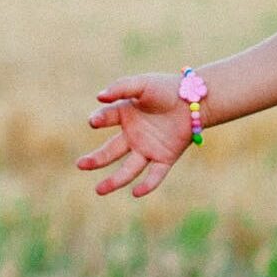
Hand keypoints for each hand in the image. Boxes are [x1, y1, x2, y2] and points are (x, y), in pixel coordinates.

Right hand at [76, 72, 196, 197]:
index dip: (99, 120)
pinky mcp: (165, 158)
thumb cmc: (167, 89)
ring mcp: (148, 148)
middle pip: (111, 151)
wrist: (196, 99)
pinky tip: (136, 192)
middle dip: (96, 159)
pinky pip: (154, 175)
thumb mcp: (143, 84)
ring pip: (128, 169)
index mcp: (125, 115)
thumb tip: (99, 96)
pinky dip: (147, 184)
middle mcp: (133, 135)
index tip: (94, 121)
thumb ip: (121, 88)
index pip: (106, 118)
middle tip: (80, 164)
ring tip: (98, 191)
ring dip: (114, 180)